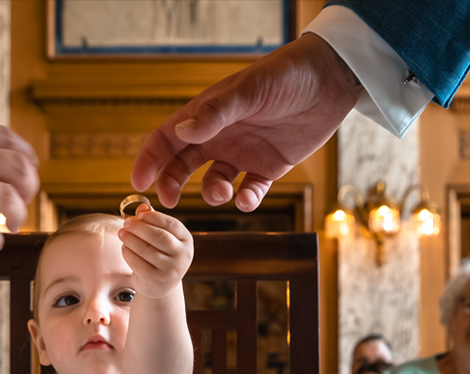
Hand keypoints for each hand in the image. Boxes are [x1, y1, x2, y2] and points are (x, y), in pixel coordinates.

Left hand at [118, 204, 193, 299]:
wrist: (160, 286)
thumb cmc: (161, 256)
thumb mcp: (161, 238)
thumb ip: (153, 222)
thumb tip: (141, 207)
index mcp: (186, 241)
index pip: (172, 224)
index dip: (153, 217)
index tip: (139, 215)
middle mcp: (182, 256)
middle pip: (159, 236)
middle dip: (140, 227)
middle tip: (126, 223)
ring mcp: (170, 270)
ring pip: (146, 250)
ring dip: (130, 239)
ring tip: (122, 233)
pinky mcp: (155, 279)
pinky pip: (138, 262)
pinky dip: (128, 252)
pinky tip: (124, 247)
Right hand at [131, 33, 362, 211]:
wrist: (331, 80)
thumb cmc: (286, 76)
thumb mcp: (248, 92)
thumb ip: (215, 114)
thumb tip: (181, 133)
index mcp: (208, 115)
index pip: (167, 138)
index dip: (149, 159)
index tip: (138, 182)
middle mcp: (220, 136)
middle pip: (182, 165)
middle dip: (171, 183)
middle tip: (169, 201)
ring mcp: (243, 153)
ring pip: (214, 183)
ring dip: (213, 193)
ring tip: (224, 193)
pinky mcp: (268, 167)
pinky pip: (249, 191)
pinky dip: (245, 200)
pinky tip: (247, 199)